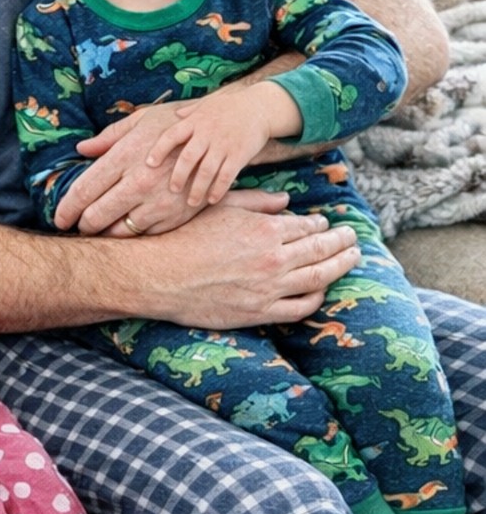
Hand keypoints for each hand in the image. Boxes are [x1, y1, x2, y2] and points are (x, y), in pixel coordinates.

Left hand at [55, 104, 195, 234]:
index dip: (67, 208)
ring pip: (122, 231)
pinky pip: (149, 235)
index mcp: (127, 155)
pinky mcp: (182, 213)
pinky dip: (135, 236)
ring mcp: (163, 199)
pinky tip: (129, 231)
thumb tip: (81, 150)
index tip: (60, 218)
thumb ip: (110, 137)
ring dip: (107, 234)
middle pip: (98, 215)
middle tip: (78, 227)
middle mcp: (141, 180)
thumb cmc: (179, 120)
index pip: (85, 189)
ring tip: (101, 231)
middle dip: (83, 226)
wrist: (228, 129)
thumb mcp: (143, 120)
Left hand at [144, 82, 300, 207]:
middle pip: (188, 158)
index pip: (171, 135)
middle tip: (172, 190)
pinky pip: (226, 175)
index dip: (159, 150)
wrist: (261, 106)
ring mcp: (224, 145)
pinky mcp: (239, 154)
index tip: (149, 164)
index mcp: (195, 121)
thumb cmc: (230, 106)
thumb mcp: (206, 104)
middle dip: (178, 176)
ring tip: (192, 202)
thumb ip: (189, 112)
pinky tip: (212, 199)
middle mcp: (207, 133)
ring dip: (197, 189)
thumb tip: (173, 115)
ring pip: (207, 171)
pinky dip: (218, 189)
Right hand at [151, 190, 359, 326]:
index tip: (326, 224)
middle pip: (322, 249)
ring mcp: (269, 288)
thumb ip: (258, 202)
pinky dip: (317, 297)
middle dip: (342, 242)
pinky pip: (300, 307)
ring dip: (340, 266)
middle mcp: (273, 259)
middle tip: (353, 237)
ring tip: (352, 258)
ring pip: (319, 277)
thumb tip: (287, 201)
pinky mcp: (259, 312)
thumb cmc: (186, 237)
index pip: (307, 227)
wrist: (160, 276)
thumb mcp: (222, 208)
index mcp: (265, 230)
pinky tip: (322, 289)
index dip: (321, 225)